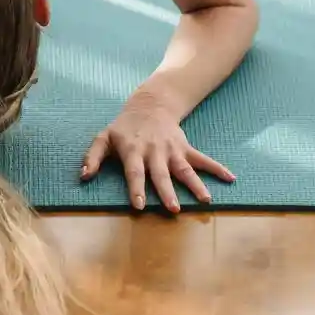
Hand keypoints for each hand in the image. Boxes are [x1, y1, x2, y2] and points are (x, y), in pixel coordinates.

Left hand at [80, 92, 235, 212]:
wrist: (150, 105)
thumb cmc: (123, 128)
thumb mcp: (103, 138)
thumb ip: (92, 157)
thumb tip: (83, 177)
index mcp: (133, 150)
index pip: (134, 171)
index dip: (135, 188)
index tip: (139, 205)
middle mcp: (155, 151)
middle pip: (161, 174)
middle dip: (167, 192)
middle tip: (174, 210)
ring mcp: (173, 150)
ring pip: (185, 169)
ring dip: (196, 184)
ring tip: (206, 200)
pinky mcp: (185, 148)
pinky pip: (203, 159)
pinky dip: (217, 168)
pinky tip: (230, 178)